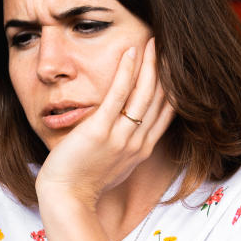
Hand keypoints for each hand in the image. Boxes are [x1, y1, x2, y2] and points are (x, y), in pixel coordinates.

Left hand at [35, 37, 173, 207]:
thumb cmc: (84, 182)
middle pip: (160, 100)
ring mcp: (120, 138)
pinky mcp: (100, 132)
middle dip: (165, 71)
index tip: (173, 66)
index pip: (166, 112)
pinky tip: (130, 53)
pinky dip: (126, 72)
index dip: (172, 87)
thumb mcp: (115, 165)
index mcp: (142, 149)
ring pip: (144, 95)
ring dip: (150, 65)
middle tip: (168, 45)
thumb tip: (128, 130)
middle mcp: (137, 143)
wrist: (67, 198)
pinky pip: (118, 96)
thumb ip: (125, 146)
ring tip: (152, 42)